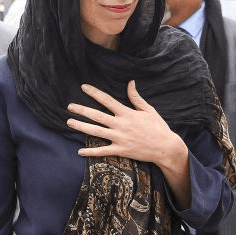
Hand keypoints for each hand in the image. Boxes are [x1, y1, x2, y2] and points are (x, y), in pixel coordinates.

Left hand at [67, 81, 185, 167]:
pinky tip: (80, 151)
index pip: (107, 100)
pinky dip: (90, 152)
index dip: (94, 93)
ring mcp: (119, 138)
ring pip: (95, 131)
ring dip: (81, 126)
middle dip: (82, 110)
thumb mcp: (148, 110)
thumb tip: (130, 83)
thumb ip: (136, 97)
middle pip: (97, 115)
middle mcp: (121, 125)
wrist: (165, 147)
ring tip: (69, 122)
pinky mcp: (120, 150)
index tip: (83, 87)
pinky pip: (102, 151)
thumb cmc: (158, 127)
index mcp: (127, 113)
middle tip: (69, 106)